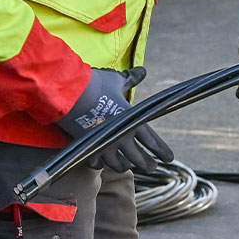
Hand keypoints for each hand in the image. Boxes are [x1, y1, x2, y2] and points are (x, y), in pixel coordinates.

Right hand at [54, 67, 173, 173]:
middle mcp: (121, 137)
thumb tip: (142, 71)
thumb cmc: (96, 84)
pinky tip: (102, 163)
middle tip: (152, 167)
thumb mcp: (117, 80)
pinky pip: (97, 164)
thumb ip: (131, 79)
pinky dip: (100, 164)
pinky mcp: (88, 148)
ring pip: (119, 165)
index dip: (162, 152)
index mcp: (132, 122)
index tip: (169, 158)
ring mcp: (104, 145)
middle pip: (139, 159)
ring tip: (126, 166)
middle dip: (148, 164)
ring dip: (124, 166)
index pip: (153, 142)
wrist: (69, 93)